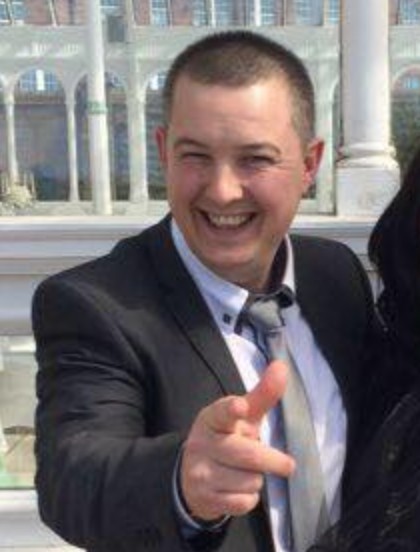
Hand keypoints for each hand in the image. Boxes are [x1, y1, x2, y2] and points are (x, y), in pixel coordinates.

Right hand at [180, 360, 294, 520]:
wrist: (192, 477)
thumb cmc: (226, 438)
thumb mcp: (242, 417)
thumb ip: (262, 394)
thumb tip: (281, 366)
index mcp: (212, 418)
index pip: (222, 412)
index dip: (232, 409)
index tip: (240, 406)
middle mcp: (203, 443)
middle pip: (248, 454)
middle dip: (272, 460)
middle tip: (288, 465)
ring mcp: (201, 472)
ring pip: (249, 480)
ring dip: (256, 479)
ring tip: (244, 472)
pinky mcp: (205, 497)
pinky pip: (243, 502)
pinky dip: (248, 498)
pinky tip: (237, 489)